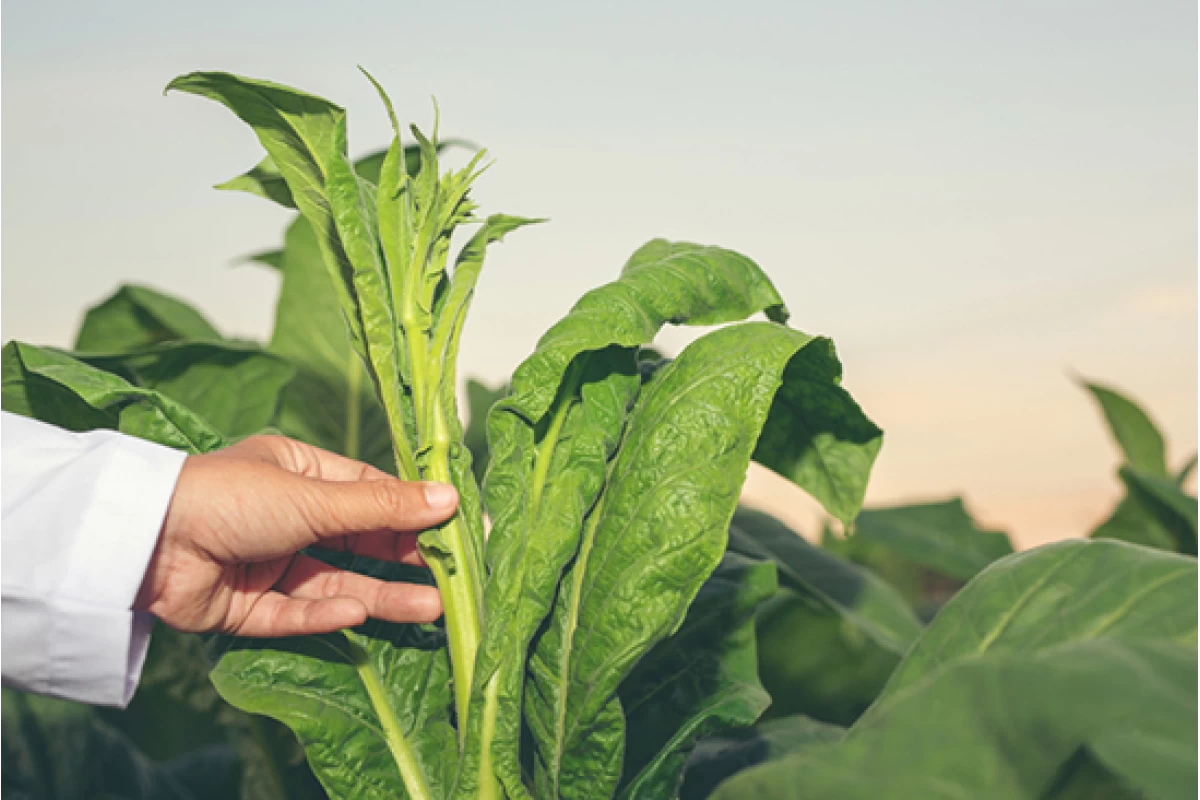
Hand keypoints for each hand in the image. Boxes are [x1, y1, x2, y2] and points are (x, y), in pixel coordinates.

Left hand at [134, 435, 455, 636]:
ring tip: (432, 608)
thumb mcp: (314, 496)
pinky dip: (325, 617)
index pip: (371, 493)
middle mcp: (287, 517)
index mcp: (299, 474)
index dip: (416, 509)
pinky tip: (357, 617)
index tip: (461, 525)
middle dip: (405, 560)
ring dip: (380, 596)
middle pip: (359, 543)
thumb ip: (382, 506)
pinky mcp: (246, 607)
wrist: (142, 541)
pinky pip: (295, 613)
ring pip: (336, 583)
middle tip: (456, 577)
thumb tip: (450, 496)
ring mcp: (267, 564)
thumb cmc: (229, 495)